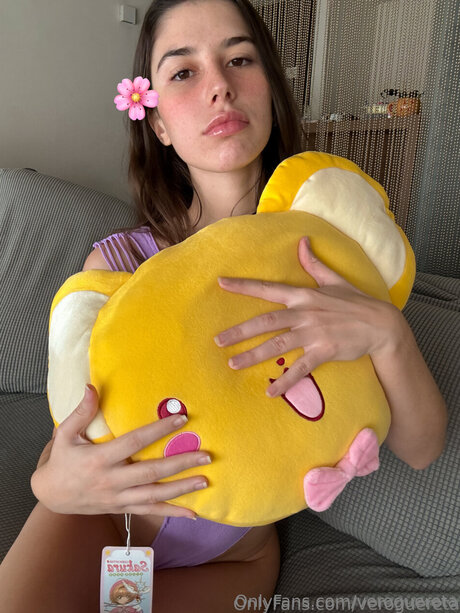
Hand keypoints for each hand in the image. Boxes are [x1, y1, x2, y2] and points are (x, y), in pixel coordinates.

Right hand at [31, 385, 210, 516]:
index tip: (181, 419)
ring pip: (155, 495)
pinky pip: (150, 512)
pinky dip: (172, 513)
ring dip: (182, 489)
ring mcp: (119, 498)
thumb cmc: (61, 461)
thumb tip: (90, 386)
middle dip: (180, 464)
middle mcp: (112, 481)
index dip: (159, 430)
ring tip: (205, 480)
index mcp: (100, 459)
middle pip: (152, 472)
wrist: (51, 496)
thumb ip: (81, 412)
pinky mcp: (122, 508)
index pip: (135, 442)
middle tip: (205, 455)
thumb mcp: (66, 434)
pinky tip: (192, 513)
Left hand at [214, 236, 400, 397]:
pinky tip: (271, 392)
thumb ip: (314, 264)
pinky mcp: (324, 350)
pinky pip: (301, 368)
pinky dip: (285, 381)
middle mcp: (305, 313)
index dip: (243, 286)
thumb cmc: (356, 302)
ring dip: (254, 356)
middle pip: (266, 322)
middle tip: (218, 340)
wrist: (381, 325)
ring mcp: (314, 333)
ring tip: (233, 364)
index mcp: (304, 295)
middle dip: (240, 331)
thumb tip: (302, 242)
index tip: (221, 283)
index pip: (267, 289)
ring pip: (277, 345)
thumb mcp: (334, 280)